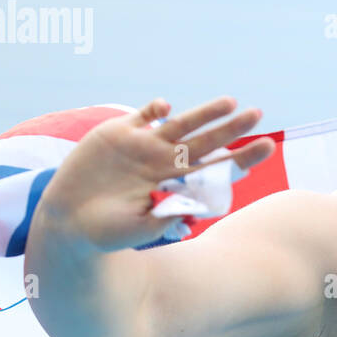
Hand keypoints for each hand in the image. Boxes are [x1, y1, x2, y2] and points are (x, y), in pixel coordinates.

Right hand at [39, 96, 274, 251]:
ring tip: (231, 103)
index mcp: (176, 184)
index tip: (268, 146)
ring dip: (205, 113)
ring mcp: (142, 145)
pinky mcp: (116, 133)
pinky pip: (140, 116)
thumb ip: (165, 217)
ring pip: (181, 124)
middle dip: (232, 129)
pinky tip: (165, 109)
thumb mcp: (140, 230)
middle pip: (206, 142)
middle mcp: (164, 161)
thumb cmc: (107, 233)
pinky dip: (154, 111)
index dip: (241, 158)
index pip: (216, 168)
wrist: (68, 222)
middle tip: (258, 115)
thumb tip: (195, 207)